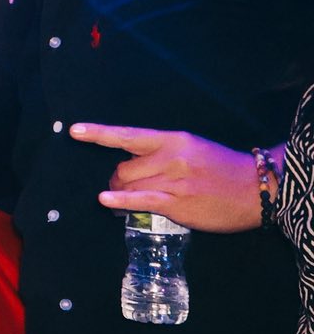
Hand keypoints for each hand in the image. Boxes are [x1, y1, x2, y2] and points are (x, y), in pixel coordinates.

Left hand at [70, 122, 265, 232]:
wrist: (259, 188)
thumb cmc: (224, 169)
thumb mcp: (193, 149)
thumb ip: (162, 153)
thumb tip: (130, 165)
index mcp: (174, 139)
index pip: (129, 134)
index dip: (99, 133)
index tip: (74, 131)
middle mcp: (171, 157)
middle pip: (123, 168)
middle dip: (116, 179)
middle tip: (120, 187)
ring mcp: (174, 180)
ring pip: (129, 185)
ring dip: (119, 193)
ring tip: (119, 200)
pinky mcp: (177, 203)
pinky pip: (140, 200)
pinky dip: (119, 200)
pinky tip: (106, 200)